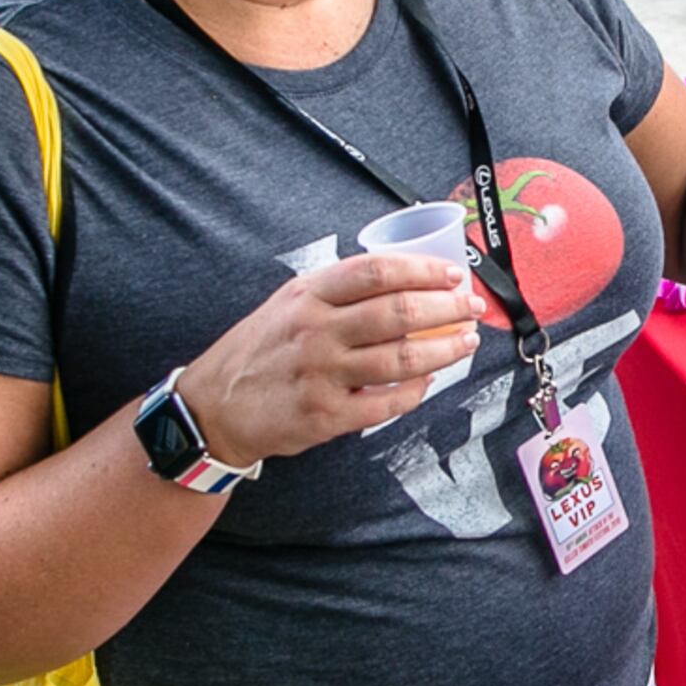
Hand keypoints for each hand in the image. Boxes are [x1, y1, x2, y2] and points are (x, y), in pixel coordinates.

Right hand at [176, 254, 481, 469]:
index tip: (452, 274)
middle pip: (398, 312)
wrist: (215, 409)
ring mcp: (322, 375)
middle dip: (446, 308)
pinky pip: (387, 402)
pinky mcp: (326, 416)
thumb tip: (402, 280)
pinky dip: (415, 391)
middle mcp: (315, 331)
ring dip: (444, 350)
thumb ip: (336, 292)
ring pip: (402, 358)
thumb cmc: (259, 351)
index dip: (422, 269)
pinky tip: (428, 382)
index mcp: (308, 295)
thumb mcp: (288, 304)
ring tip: (465, 342)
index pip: (376, 271)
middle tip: (471, 308)